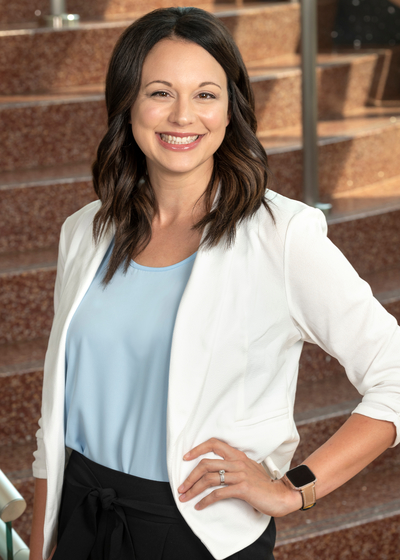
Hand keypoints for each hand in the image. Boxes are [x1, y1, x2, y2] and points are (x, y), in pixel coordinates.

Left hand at [177, 438, 300, 516]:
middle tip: (181, 487)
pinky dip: (205, 501)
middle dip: (190, 476)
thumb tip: (215, 471)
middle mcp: (237, 462)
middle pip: (206, 464)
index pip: (214, 443)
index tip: (186, 458)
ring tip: (185, 498)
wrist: (281, 495)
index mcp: (237, 455)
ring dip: (193, 489)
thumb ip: (234, 466)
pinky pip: (218, 493)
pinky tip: (199, 506)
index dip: (198, 449)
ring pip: (209, 478)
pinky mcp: (242, 488)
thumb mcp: (248, 469)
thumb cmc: (263, 484)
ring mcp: (239, 474)